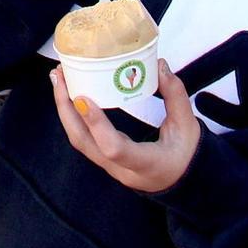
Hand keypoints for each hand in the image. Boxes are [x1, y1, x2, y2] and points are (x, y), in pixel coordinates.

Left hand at [51, 61, 199, 192]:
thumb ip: (175, 96)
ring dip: (65, 109)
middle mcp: (121, 169)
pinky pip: (83, 138)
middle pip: (84, 143)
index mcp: (146, 164)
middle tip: (60, 75)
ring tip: (59, 79)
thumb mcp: (188, 126)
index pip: (115, 149)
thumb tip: (159, 66)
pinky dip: (72, 116)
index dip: (97, 124)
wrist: (183, 181)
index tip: (82, 98)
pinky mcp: (105, 160)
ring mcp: (109, 167)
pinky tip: (69, 95)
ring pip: (79, 141)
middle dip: (66, 108)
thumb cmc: (187, 156)